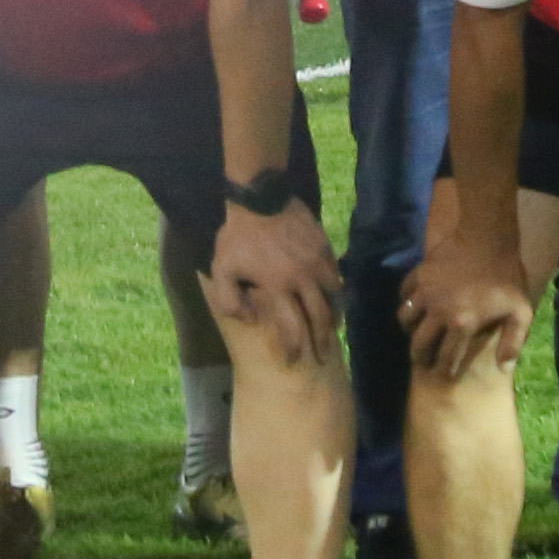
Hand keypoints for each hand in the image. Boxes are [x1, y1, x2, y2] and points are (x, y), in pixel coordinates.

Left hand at [207, 198, 336, 362]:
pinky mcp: (324, 247)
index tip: (292, 362)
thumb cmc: (238, 236)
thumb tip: (253, 319)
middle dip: (321, 342)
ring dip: (334, 317)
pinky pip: (336, 275)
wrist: (260, 196)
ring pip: (333, 297)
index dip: (293, 348)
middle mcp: (302, 279)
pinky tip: (334, 297)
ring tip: (333, 330)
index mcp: (277, 288)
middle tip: (322, 356)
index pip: (291, 328)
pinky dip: (337, 291)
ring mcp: (316, 263)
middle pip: (319, 318)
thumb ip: (231, 300)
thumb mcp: (222, 269)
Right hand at [404, 220, 531, 382]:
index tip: (443, 375)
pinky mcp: (418, 274)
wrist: (489, 238)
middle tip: (424, 361)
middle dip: (420, 357)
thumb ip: (512, 342)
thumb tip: (503, 369)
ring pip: (406, 319)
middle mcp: (438, 312)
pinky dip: (407, 302)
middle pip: (419, 344)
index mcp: (461, 323)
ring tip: (417, 334)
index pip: (446, 357)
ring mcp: (425, 292)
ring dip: (411, 330)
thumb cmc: (506, 278)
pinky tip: (415, 305)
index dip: (443, 371)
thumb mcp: (520, 312)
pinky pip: (404, 293)